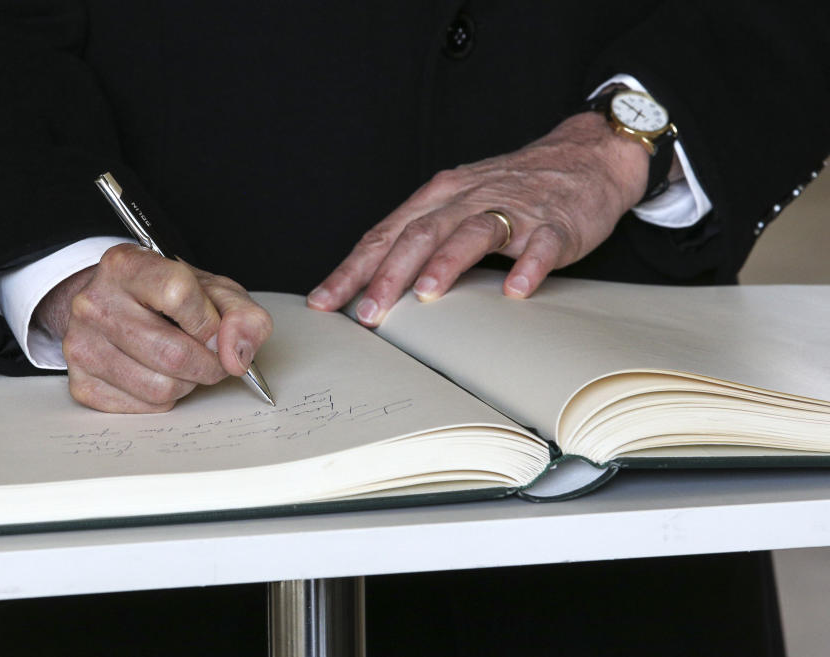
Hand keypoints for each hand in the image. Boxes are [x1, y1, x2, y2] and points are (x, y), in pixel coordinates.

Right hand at [33, 243, 272, 412]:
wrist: (118, 306)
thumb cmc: (169, 298)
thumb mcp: (214, 291)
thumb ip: (242, 316)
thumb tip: (235, 357)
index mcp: (126, 265)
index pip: (179, 295)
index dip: (209, 322)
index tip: (215, 330)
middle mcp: (94, 303)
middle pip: (173, 353)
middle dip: (208, 364)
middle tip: (212, 357)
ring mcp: (81, 345)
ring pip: (160, 388)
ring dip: (187, 383)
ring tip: (183, 364)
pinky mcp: (80, 383)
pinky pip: (143, 408)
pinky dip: (162, 398)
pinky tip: (157, 374)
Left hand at [307, 112, 650, 324]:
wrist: (585, 156)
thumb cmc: (512, 189)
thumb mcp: (458, 204)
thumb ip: (421, 239)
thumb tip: (373, 285)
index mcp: (439, 196)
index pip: (385, 235)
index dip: (352, 270)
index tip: (324, 302)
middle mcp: (469, 198)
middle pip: (421, 234)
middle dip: (389, 274)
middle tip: (368, 312)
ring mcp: (514, 209)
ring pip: (473, 233)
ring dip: (447, 263)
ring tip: (427, 294)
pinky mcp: (555, 223)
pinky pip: (541, 244)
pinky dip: (529, 266)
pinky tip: (517, 289)